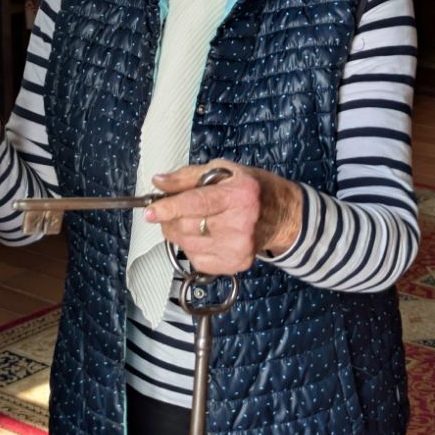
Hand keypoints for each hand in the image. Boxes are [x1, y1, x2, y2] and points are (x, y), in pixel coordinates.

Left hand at [146, 160, 302, 275]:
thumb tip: (159, 182)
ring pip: (187, 245)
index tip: (150, 212)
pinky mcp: (237, 263)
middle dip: (169, 218)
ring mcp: (239, 247)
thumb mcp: (224, 171)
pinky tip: (205, 235)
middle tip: (170, 210)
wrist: (283, 216)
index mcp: (239, 195)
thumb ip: (188, 176)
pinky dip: (192, 247)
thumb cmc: (252, 190)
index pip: (196, 203)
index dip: (169, 208)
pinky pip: (197, 259)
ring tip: (193, 220)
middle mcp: (241, 223)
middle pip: (187, 226)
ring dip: (179, 233)